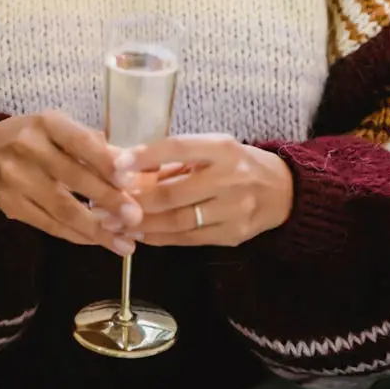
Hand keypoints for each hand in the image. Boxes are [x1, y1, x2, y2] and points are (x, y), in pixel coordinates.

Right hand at [0, 111, 142, 254]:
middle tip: (135, 218)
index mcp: (47, 123)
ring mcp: (14, 178)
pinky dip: (76, 235)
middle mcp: (27, 147)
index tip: (130, 181)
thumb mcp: (62, 129)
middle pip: (72, 177)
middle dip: (107, 200)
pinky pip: (48, 225)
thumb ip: (96, 146)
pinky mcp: (9, 204)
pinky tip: (97, 241)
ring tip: (124, 243)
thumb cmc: (35, 136)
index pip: (80, 142)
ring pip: (61, 208)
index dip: (105, 162)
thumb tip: (136, 164)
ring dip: (96, 228)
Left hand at [125, 135, 293, 246]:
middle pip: (174, 193)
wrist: (283, 190)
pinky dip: (161, 238)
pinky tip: (141, 234)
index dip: (145, 157)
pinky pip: (189, 239)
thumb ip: (172, 161)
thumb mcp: (210, 150)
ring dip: (143, 224)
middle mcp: (230, 178)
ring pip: (179, 221)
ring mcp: (234, 210)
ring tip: (115, 223)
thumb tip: (126, 172)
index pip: (178, 148)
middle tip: (106, 203)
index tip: (117, 166)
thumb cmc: (236, 164)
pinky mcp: (234, 235)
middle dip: (135, 201)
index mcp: (222, 148)